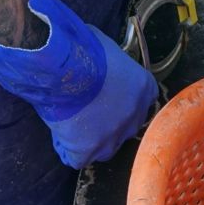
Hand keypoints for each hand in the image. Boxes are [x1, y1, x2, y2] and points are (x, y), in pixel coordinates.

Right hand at [0, 0, 157, 167]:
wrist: (64, 64)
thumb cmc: (84, 47)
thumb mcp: (108, 48)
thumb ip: (113, 62)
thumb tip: (102, 59)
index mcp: (144, 88)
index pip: (138, 104)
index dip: (119, 103)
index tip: (104, 99)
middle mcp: (135, 115)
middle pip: (124, 128)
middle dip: (107, 123)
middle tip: (86, 113)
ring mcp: (113, 136)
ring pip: (104, 148)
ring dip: (90, 140)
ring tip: (70, 125)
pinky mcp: (88, 150)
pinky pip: (77, 158)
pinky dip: (66, 148)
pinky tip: (59, 134)